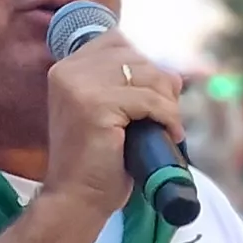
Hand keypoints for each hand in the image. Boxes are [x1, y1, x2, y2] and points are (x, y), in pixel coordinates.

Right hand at [43, 30, 185, 219]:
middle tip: (165, 117)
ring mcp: (80, 87)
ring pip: (147, 75)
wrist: (76, 200)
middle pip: (136, 57)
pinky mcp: (96, 106)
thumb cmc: (97, 163)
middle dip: (160, 85)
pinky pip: (149, 100)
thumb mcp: (110, 114)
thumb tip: (176, 76)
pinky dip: (168, 117)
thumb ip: (128, 87)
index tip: (154, 96)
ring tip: (167, 127)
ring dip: (167, 102)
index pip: (118, 42)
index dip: (144, 66)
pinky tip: (170, 135)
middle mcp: (69, 71)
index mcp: (67, 69)